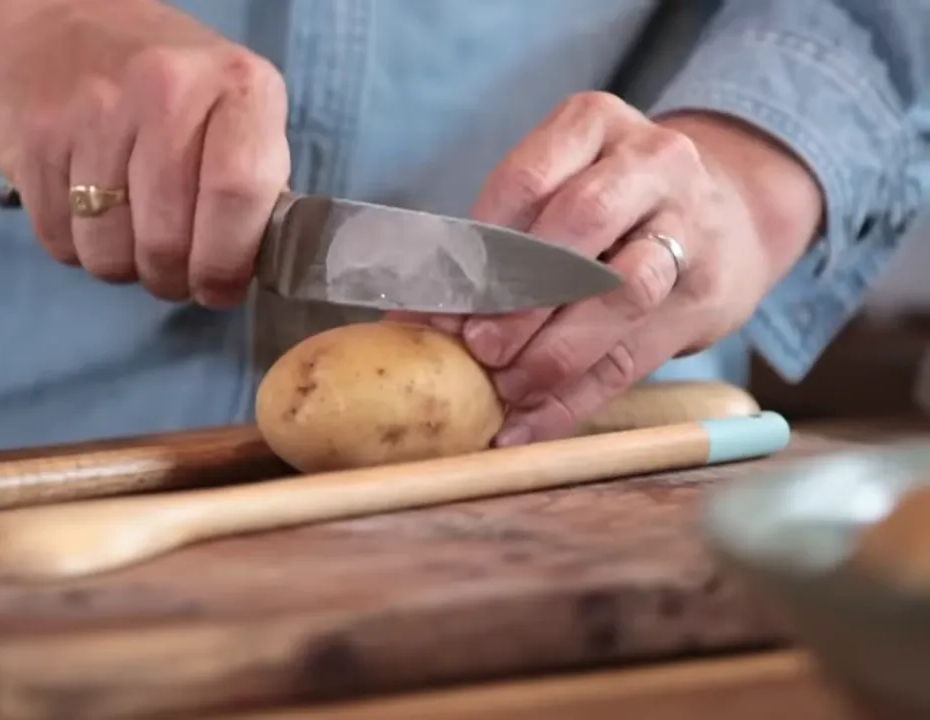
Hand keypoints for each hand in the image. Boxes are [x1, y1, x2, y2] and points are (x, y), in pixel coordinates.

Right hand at [0, 0, 290, 307]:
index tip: (218, 287)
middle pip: (167, 240)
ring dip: (120, 265)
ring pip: (108, 253)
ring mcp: (93, 111)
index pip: (238, 196)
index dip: (226, 263)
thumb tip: (245, 271)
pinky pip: (59, 241)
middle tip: (171, 271)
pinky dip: (76, 247)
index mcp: (236, 86)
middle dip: (171, 279)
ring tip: (129, 233)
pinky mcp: (35, 137)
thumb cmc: (170, 87)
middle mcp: (165, 89)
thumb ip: (253, 184)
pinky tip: (88, 211)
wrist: (62, 25)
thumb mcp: (234, 110)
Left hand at [403, 92, 821, 444]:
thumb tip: (410, 321)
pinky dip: (575, 399)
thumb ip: (491, 246)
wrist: (732, 213)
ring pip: (624, 292)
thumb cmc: (610, 204)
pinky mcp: (707, 299)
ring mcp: (691, 229)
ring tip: (506, 387)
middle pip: (582, 224)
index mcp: (594, 124)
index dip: (480, 247)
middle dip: (521, 295)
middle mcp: (653, 163)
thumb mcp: (557, 190)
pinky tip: (529, 425)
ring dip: (555, 351)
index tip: (441, 303)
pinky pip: (635, 357)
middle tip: (478, 347)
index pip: (526, 180)